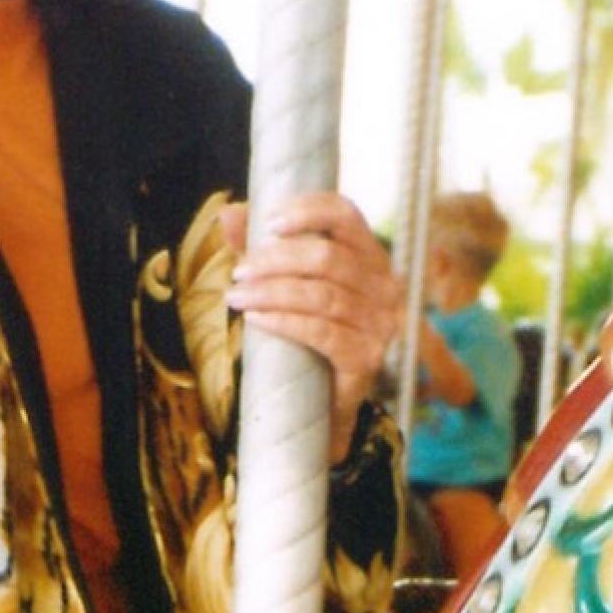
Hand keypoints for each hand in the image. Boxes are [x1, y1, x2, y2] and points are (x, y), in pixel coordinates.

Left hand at [222, 192, 400, 461]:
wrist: (323, 401)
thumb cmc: (306, 330)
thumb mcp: (285, 282)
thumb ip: (261, 247)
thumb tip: (227, 213)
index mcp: (370, 255)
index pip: (346, 215)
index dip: (308, 211)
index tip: (268, 223)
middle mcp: (384, 286)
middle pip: (329, 257)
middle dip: (276, 260)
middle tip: (239, 271)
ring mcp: (380, 324)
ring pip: (323, 295)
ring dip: (272, 292)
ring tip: (236, 296)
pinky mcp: (367, 359)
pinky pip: (323, 333)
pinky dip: (285, 322)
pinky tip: (256, 318)